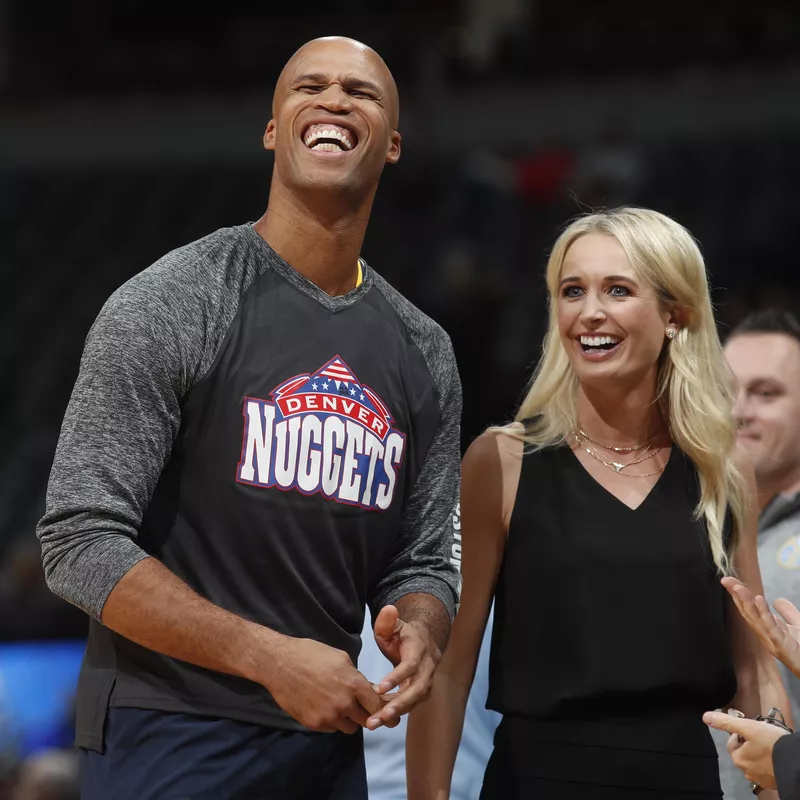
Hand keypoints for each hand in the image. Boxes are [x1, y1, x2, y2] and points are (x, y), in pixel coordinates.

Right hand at [262, 635, 385, 733]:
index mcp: (353, 684)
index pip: (377, 705)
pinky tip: (324, 706)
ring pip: (349, 727)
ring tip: (340, 705)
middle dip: (368, 716)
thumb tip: (368, 690)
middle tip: (364, 710)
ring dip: (349, 719)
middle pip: (366, 721)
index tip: (391, 716)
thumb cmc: (312, 654)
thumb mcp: (341, 658)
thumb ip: (356, 677)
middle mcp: (344, 703)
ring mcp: (328, 716)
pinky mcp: (314, 724)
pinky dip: (332, 721)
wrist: (280, 664)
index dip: (385, 710)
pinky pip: (331, 728)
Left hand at [367, 604, 441, 730]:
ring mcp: (426, 680)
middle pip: (418, 689)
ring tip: (375, 722)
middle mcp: (427, 667)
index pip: (411, 665)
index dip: (397, 676)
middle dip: (400, 703)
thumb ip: (387, 620)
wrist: (423, 641)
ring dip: (397, 712)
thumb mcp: (393, 625)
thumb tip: (388, 609)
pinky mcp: (422, 691)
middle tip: (380, 716)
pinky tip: (379, 719)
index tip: (380, 688)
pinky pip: (412, 704)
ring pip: (416, 700)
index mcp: (419, 649)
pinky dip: (397, 712)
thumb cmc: (403, 634)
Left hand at [704, 710, 788, 790]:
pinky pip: (767, 769)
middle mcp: (747, 772)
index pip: (733, 743)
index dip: (740, 734)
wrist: (796, 762)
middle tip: (762, 737)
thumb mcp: (748, 727)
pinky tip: (776, 756)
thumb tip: (706, 717)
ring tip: (770, 745)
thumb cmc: (772, 743)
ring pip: (755, 761)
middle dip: (750, 743)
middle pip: (743, 752)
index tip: (751, 730)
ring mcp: (761, 779)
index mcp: (739, 759)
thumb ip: (726, 722)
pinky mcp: (773, 782)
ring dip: (760, 753)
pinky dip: (769, 762)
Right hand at [721, 577, 799, 678]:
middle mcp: (766, 635)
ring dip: (745, 603)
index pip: (751, 609)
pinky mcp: (782, 646)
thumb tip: (776, 600)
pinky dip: (763, 613)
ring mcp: (773, 641)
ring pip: (755, 619)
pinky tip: (758, 599)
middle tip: (726, 580)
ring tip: (738, 588)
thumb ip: (788, 613)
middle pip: (748, 613)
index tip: (729, 580)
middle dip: (737, 596)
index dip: (740, 595)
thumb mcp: (797, 625)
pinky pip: (770, 627)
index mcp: (768, 629)